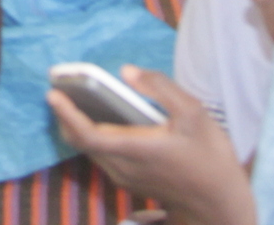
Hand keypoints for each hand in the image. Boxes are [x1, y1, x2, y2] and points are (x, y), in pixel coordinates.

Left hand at [48, 68, 252, 224]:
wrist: (220, 203)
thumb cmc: (210, 156)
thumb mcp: (194, 114)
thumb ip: (160, 88)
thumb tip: (126, 71)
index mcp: (135, 150)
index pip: (88, 134)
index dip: (67, 114)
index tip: (53, 93)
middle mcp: (123, 167)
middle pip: (82, 143)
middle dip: (66, 117)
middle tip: (58, 89)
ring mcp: (126, 178)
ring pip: (90, 151)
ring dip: (77, 127)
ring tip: (71, 100)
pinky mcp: (131, 182)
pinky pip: (101, 157)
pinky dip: (91, 137)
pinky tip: (97, 119)